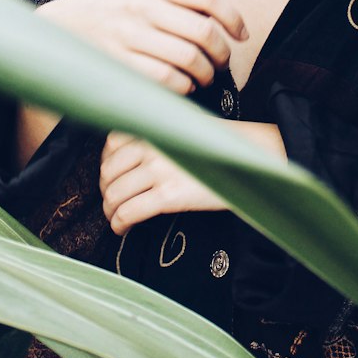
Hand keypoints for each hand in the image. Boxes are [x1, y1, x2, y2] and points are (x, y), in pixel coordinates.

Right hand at [37, 0, 246, 95]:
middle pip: (203, 32)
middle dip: (222, 53)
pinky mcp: (119, 63)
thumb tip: (222, 20)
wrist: (59, 26)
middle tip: (222, 63)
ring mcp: (128, 36)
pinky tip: (182, 86)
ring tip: (203, 77)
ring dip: (205, 74)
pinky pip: (166, 80)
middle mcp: (141, 7)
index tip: (242, 35)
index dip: (233, 18)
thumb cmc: (108, 9)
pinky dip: (183, 87)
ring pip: (188, 58)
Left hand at [99, 131, 224, 234]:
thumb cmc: (221, 146)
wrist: (251, 159)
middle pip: (109, 172)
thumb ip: (158, 138)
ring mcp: (159, 170)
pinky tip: (122, 229)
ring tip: (116, 219)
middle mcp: (152, 147)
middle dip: (106, 191)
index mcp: (155, 128)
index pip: (112, 145)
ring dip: (110, 211)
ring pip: (115, 194)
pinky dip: (119, 223)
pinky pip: (130, 212)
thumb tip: (131, 160)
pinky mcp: (169, 195)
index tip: (112, 178)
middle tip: (113, 203)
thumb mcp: (185, 130)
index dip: (107, 165)